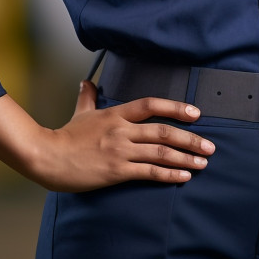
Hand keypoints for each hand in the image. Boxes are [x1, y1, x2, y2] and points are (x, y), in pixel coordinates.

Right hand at [43, 80, 215, 190]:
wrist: (48, 157)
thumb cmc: (65, 136)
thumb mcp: (80, 113)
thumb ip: (88, 97)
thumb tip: (87, 81)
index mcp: (116, 114)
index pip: (152, 105)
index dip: (176, 108)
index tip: (196, 113)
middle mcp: (122, 130)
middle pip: (163, 131)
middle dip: (191, 139)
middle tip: (210, 146)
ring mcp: (120, 151)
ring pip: (161, 153)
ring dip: (185, 158)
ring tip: (202, 163)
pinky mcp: (117, 171)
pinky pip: (149, 172)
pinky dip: (169, 174)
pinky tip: (183, 177)